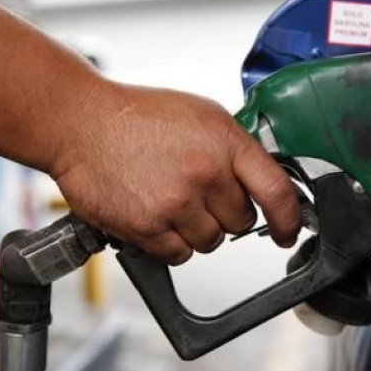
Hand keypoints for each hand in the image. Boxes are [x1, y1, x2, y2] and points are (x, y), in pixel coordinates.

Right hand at [49, 80, 300, 264]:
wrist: (81, 123)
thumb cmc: (139, 115)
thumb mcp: (203, 115)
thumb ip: (235, 148)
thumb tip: (260, 181)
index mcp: (226, 143)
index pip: (276, 192)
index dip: (289, 219)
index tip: (288, 231)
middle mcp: (205, 174)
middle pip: (241, 222)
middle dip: (228, 214)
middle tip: (203, 195)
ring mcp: (176, 203)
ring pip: (211, 242)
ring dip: (199, 230)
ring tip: (174, 201)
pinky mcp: (147, 227)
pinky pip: (178, 255)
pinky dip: (171, 243)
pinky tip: (157, 216)